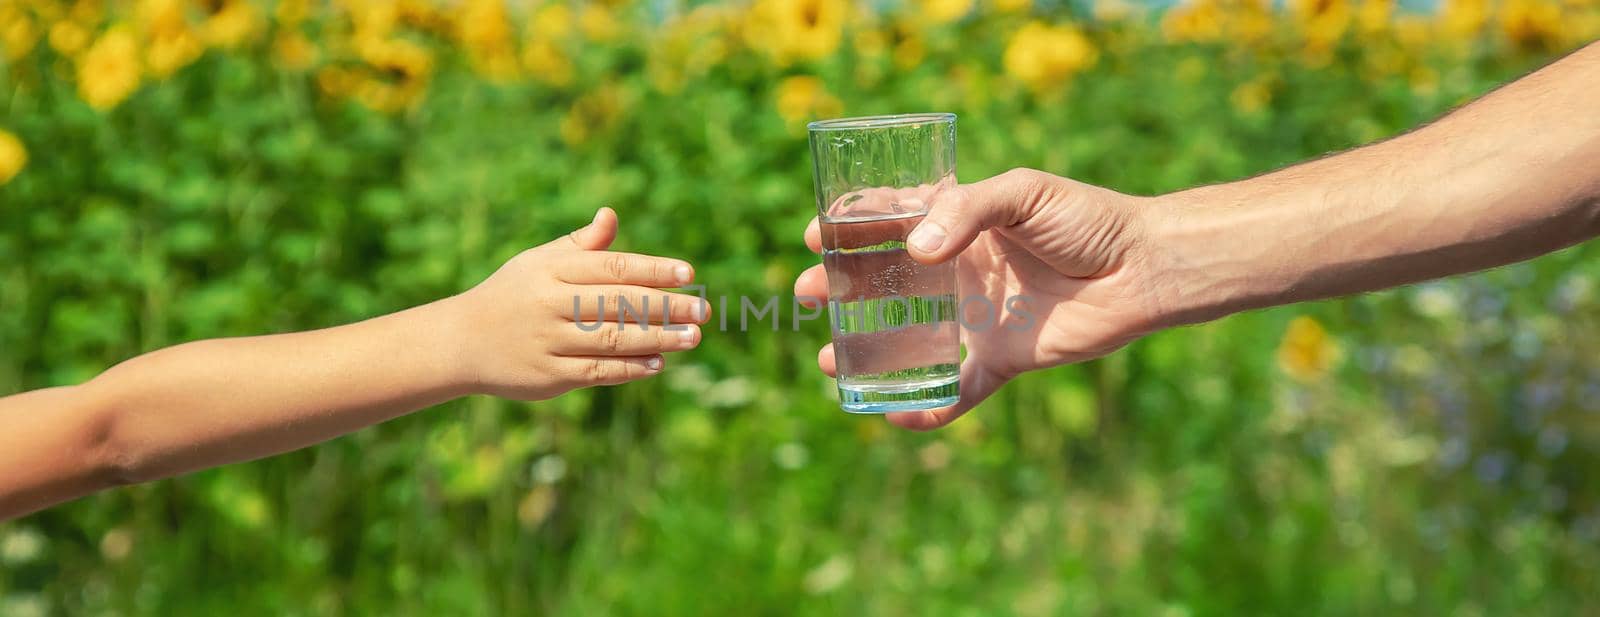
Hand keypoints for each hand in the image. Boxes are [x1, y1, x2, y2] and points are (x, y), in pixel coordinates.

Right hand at [442, 207, 708, 399]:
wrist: (461, 341)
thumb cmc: (513, 294)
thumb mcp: (539, 262)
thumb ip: (581, 245)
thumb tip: (611, 216)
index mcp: (552, 270)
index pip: (612, 267)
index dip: (653, 269)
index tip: (689, 273)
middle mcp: (550, 304)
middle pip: (618, 303)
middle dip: (665, 307)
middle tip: (703, 310)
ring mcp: (548, 341)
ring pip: (612, 339)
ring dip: (657, 339)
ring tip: (692, 338)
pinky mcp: (547, 375)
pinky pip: (596, 372)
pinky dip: (629, 369)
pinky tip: (658, 364)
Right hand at [795, 169, 1168, 429]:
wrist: (1142, 270)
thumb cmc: (1086, 220)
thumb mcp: (1022, 193)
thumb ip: (967, 211)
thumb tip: (915, 251)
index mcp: (960, 225)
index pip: (891, 223)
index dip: (850, 228)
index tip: (817, 235)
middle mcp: (959, 273)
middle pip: (883, 284)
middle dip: (838, 291)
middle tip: (805, 295)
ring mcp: (976, 319)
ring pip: (906, 342)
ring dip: (865, 353)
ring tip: (830, 359)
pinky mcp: (1000, 360)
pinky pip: (955, 391)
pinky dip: (925, 409)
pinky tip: (893, 415)